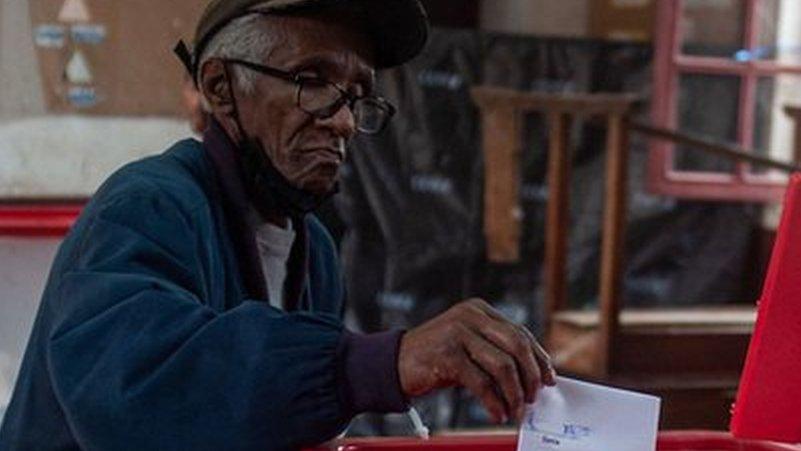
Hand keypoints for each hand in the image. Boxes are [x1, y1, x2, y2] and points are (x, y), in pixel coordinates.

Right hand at [398, 299, 555, 423]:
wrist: (393, 363)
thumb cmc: (434, 358)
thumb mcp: (467, 346)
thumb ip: (494, 351)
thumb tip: (532, 377)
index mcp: (479, 310)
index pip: (520, 332)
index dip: (539, 357)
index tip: (549, 378)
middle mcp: (470, 316)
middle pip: (517, 345)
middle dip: (531, 375)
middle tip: (534, 397)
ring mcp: (458, 333)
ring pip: (503, 365)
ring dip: (515, 393)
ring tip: (516, 410)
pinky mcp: (447, 354)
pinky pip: (481, 383)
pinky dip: (494, 403)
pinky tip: (498, 413)